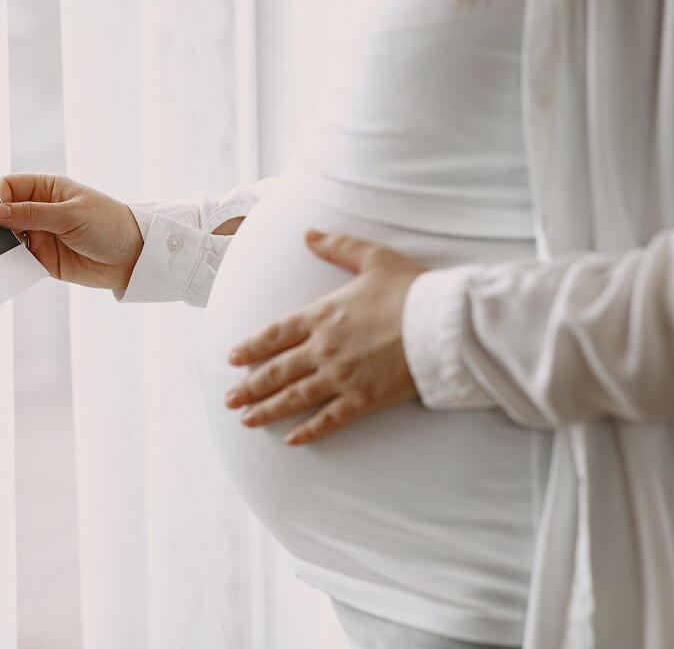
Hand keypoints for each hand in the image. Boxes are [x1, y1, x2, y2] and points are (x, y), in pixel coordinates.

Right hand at [0, 174, 143, 290]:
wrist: (133, 257)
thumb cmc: (109, 224)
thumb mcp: (70, 215)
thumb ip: (32, 214)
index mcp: (47, 189)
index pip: (9, 187)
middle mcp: (39, 211)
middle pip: (3, 213)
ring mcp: (40, 235)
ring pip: (7, 239)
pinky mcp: (43, 260)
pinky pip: (18, 261)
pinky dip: (8, 264)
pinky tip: (0, 268)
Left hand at [224, 230, 427, 445]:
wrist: (443, 324)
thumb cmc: (411, 289)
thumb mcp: (373, 258)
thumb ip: (337, 247)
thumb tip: (309, 234)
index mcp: (322, 315)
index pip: (275, 334)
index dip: (251, 347)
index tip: (232, 358)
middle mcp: (324, 348)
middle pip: (277, 370)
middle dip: (250, 386)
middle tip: (229, 398)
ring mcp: (341, 376)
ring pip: (294, 397)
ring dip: (267, 410)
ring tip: (246, 420)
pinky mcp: (362, 399)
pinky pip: (328, 419)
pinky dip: (308, 431)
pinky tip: (291, 440)